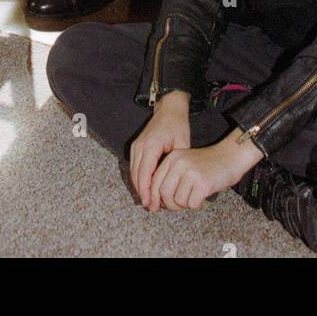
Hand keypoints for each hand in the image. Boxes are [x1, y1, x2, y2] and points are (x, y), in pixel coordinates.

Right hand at [130, 92, 190, 207]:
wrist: (169, 108)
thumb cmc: (177, 125)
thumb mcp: (182, 144)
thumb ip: (177, 164)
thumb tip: (176, 184)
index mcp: (151, 146)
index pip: (145, 174)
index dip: (146, 191)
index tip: (150, 204)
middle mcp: (140, 146)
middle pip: (136, 175)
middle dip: (142, 193)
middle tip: (151, 207)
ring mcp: (136, 146)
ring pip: (133, 172)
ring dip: (139, 187)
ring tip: (148, 201)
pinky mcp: (136, 146)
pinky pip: (134, 166)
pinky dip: (139, 179)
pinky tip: (146, 188)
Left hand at [148, 128, 263, 212]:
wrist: (231, 156)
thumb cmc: (208, 164)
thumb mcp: (186, 163)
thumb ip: (171, 177)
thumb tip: (157, 200)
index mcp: (173, 158)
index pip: (155, 182)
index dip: (155, 197)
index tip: (159, 206)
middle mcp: (179, 163)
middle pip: (164, 193)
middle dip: (171, 204)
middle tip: (181, 205)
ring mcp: (191, 172)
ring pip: (178, 201)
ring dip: (186, 204)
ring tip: (195, 197)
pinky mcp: (203, 183)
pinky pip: (192, 204)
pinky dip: (197, 204)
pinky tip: (203, 197)